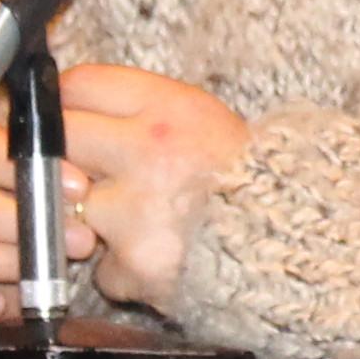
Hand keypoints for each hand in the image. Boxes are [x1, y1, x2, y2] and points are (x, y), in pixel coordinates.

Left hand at [58, 63, 253, 304]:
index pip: (79, 87)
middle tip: (93, 176)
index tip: (66, 122)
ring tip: (140, 223)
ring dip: (94, 222)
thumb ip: (139, 113)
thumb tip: (66, 111)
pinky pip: (102, 268)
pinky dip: (121, 271)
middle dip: (69, 160)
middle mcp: (152, 151)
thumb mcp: (201, 121)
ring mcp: (142, 211)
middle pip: (62, 142)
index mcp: (170, 108)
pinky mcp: (139, 264)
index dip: (63, 105)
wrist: (298, 243)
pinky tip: (156, 258)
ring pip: (71, 208)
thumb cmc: (247, 182)